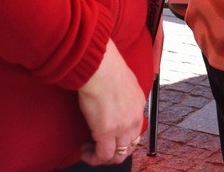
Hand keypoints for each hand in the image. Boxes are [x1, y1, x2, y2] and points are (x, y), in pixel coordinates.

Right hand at [77, 40, 146, 164]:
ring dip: (104, 156)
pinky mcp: (107, 132)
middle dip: (116, 150)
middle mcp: (134, 117)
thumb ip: (121, 90)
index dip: (123, 136)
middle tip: (99, 146)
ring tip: (90, 150)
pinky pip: (104, 155)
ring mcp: (123, 126)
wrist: (100, 67)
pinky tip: (85, 151)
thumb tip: (112, 93)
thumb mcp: (123, 79)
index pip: (136, 128)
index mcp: (138, 103)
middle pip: (131, 145)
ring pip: (119, 155)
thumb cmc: (106, 67)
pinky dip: (94, 158)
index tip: (110, 135)